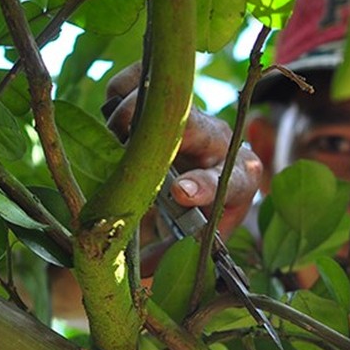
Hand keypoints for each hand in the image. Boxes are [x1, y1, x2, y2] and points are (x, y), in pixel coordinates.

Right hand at [104, 63, 261, 239]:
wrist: (196, 182)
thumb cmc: (196, 217)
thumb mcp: (194, 241)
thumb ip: (173, 256)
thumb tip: (142, 272)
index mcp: (237, 179)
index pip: (228, 180)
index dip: (203, 186)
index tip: (180, 194)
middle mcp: (220, 142)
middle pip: (199, 127)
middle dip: (167, 131)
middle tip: (128, 136)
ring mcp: (195, 112)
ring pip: (168, 100)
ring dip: (135, 114)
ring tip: (115, 136)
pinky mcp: (168, 91)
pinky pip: (143, 78)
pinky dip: (123, 88)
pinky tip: (113, 109)